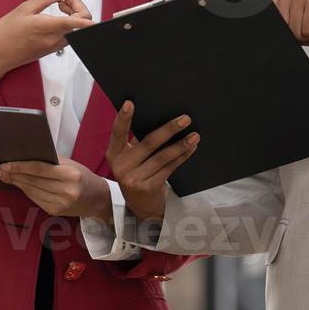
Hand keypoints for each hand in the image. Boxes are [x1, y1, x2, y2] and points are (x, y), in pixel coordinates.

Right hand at [0, 0, 92, 101]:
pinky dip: (68, 23)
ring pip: (77, 29)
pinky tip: (55, 16)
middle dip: (78, 6)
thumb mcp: (24, 9)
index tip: (84, 3)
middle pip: (82, 23)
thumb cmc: (5, 33)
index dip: (86, 11)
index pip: (79, 22)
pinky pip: (69, 35)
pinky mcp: (52, 50)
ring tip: (58, 6)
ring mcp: (55, 46)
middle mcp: (56, 39)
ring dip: (74, 15)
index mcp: (49, 27)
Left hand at [0, 157, 110, 218]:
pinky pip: (34, 198)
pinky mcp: (54, 212)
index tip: (4, 164)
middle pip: (32, 181)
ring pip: (30, 191)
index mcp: (70, 175)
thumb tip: (25, 155)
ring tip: (1, 175)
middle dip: (12, 175)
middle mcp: (66, 191)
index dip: (20, 166)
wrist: (98, 199)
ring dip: (14, 182)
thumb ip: (51, 161)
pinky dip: (24, 190)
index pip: (39, 169)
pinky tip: (16, 183)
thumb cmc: (83, 176)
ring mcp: (60, 204)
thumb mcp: (71, 164)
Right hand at [106, 101, 198, 220]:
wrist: (140, 206)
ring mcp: (133, 179)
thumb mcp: (131, 159)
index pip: (117, 133)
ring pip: (162, 157)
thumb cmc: (138, 173)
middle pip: (148, 143)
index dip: (122, 118)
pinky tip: (191, 149)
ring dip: (181, 145)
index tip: (129, 103)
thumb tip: (161, 118)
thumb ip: (138, 142)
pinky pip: (169, 168)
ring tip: (194, 135)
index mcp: (114, 154)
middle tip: (185, 119)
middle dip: (169, 129)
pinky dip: (182, 157)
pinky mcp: (148, 188)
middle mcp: (121, 167)